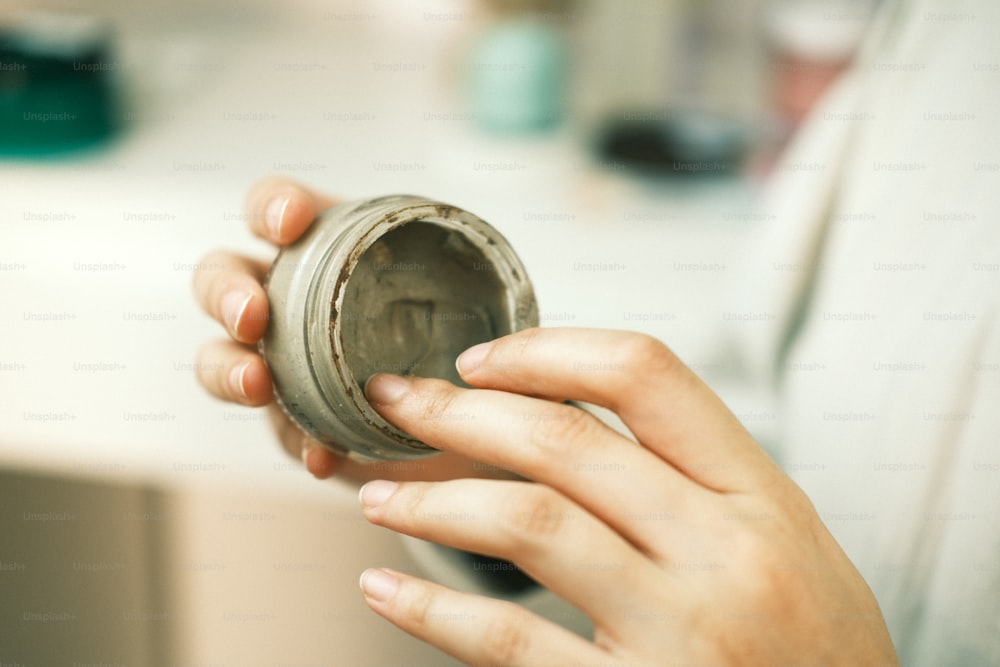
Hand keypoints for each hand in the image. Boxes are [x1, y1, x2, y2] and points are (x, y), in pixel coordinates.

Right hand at [192, 177, 510, 482]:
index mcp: (332, 247)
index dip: (271, 206)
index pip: (279, 208)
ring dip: (227, 365)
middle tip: (253, 315)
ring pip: (221, 352)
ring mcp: (283, 361)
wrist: (465, 420)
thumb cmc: (465, 341)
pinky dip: (293, 441)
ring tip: (257, 383)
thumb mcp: (482, 312)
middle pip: (223, 275)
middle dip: (226, 289)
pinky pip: (273, 429)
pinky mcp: (293, 421)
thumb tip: (526, 346)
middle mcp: (292, 298)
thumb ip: (490, 312)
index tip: (289, 224)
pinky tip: (323, 457)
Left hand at [356, 328, 898, 665]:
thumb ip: (705, 481)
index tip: (482, 359)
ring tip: (382, 492)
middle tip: (398, 402)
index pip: (646, 377)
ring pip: (527, 521)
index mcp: (763, 498)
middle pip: (563, 439)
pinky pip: (508, 640)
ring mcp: (679, 631)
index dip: (547, 352)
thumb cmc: (817, 653)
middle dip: (459, 410)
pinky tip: (389, 589)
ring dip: (433, 497)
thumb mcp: (793, 545)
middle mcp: (723, 553)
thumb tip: (578, 417)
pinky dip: (434, 609)